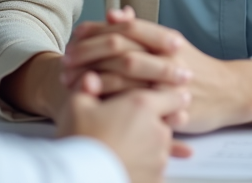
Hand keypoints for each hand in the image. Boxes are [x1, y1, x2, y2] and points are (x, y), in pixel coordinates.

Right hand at [56, 72, 191, 182]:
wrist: (79, 178)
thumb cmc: (79, 140)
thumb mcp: (77, 106)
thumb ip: (88, 88)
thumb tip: (90, 78)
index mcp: (143, 107)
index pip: (174, 96)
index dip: (169, 96)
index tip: (164, 99)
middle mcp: (158, 132)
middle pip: (164, 124)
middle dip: (150, 124)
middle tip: (127, 128)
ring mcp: (159, 160)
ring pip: (159, 149)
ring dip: (147, 147)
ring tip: (121, 148)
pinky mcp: (155, 181)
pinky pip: (154, 171)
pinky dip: (144, 168)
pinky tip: (125, 164)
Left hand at [60, 6, 192, 95]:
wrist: (229, 93)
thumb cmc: (194, 67)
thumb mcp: (170, 44)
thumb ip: (141, 30)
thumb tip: (114, 13)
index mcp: (165, 38)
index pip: (126, 27)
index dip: (98, 29)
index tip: (76, 37)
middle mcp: (167, 55)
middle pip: (120, 48)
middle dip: (88, 54)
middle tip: (65, 61)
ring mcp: (168, 81)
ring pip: (124, 75)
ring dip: (93, 78)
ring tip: (71, 83)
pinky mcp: (169, 105)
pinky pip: (135, 103)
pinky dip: (111, 102)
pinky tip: (92, 103)